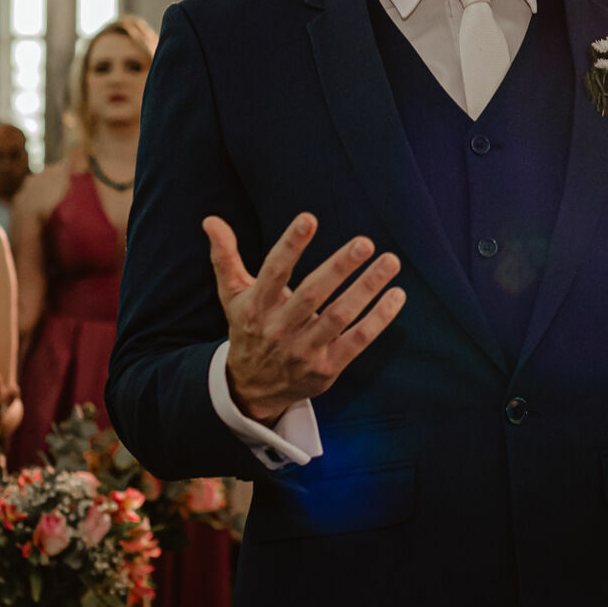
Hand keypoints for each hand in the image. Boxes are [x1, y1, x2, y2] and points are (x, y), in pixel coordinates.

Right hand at [207, 212, 405, 424]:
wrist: (252, 389)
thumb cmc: (249, 329)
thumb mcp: (233, 296)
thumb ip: (225, 257)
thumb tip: (210, 220)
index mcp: (256, 307)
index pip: (273, 272)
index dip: (290, 245)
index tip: (309, 217)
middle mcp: (279, 329)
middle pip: (311, 295)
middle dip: (339, 268)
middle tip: (365, 242)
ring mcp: (304, 351)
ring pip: (339, 317)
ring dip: (367, 288)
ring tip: (390, 261)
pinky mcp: (327, 368)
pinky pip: (358, 341)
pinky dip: (379, 319)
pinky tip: (396, 294)